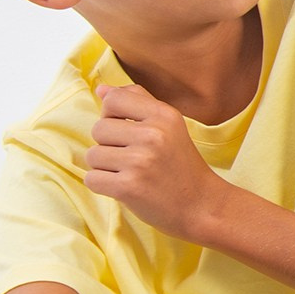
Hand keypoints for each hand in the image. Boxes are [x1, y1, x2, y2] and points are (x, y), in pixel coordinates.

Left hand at [82, 85, 225, 239]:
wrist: (203, 205)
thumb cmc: (181, 166)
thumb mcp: (170, 127)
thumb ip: (138, 102)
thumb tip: (101, 88)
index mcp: (164, 115)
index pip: (114, 100)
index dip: (112, 116)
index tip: (128, 131)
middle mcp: (153, 134)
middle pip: (98, 128)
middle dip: (108, 145)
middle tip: (133, 158)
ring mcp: (140, 161)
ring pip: (92, 155)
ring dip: (105, 167)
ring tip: (130, 173)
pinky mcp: (128, 187)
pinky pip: (91, 178)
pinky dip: (103, 185)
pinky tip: (125, 187)